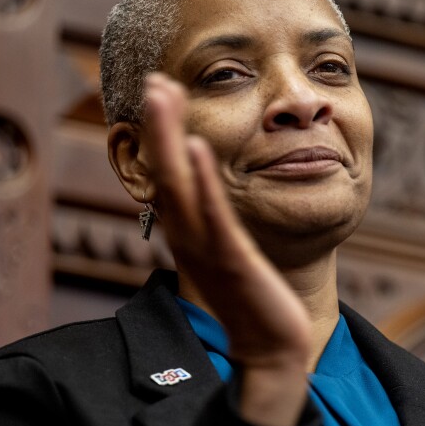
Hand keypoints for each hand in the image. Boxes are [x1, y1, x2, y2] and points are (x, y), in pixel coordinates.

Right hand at [143, 72, 311, 425]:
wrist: (271, 347)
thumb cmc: (254, 299)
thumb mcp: (231, 252)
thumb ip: (218, 223)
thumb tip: (214, 194)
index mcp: (191, 231)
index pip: (170, 174)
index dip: (163, 133)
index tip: (162, 89)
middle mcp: (190, 235)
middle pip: (165, 171)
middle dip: (158, 125)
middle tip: (153, 78)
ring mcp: (207, 247)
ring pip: (179, 185)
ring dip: (169, 138)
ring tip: (162, 94)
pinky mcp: (232, 260)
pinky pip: (213, 216)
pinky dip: (202, 181)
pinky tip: (196, 146)